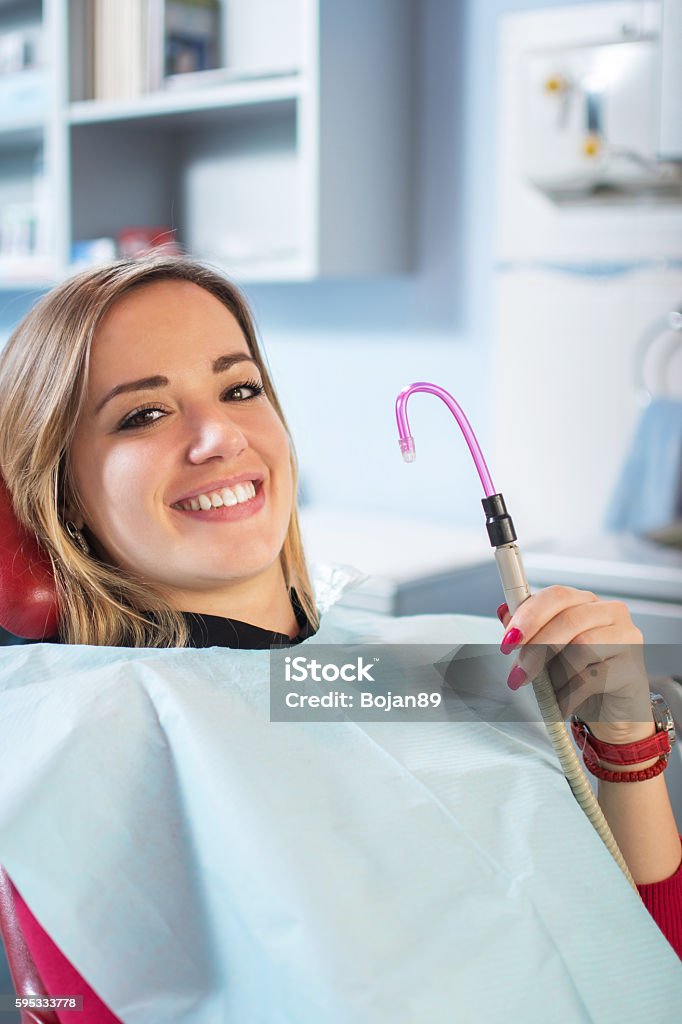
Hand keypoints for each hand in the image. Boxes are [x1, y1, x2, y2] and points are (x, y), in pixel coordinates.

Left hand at [497, 586, 653, 744]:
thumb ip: (528, 631)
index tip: (508, 642)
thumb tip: (503, 610)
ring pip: (581, 646)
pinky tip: (561, 705)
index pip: (557, 595)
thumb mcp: (548, 652)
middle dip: (535, 649)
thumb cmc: (579, 677)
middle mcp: (610, 613)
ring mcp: (627, 638)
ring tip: (547, 692)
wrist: (612, 713)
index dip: (529, 616)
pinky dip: (569, 694)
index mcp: (586, 602)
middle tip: (518, 674)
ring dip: (554, 675)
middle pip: (568, 619)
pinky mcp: (632, 668)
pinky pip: (593, 677)